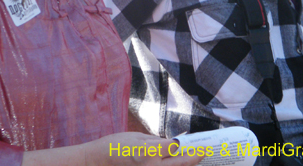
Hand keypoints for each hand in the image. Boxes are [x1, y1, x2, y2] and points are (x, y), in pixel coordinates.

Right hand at [86, 132, 204, 165]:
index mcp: (149, 152)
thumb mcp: (136, 138)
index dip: (185, 144)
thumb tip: (172, 144)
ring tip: (193, 160)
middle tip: (204, 152)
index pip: (175, 147)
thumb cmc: (114, 147)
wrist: (98, 163)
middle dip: (195, 157)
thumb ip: (155, 142)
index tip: (196, 143)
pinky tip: (178, 165)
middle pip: (181, 164)